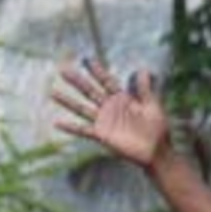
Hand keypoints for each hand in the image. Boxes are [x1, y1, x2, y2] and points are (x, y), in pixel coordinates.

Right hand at [51, 59, 170, 167]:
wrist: (157, 152)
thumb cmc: (157, 129)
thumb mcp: (152, 106)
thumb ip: (145, 89)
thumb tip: (144, 69)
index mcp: (122, 99)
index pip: (106, 82)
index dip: (98, 71)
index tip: (87, 59)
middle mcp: (110, 108)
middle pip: (90, 91)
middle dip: (77, 81)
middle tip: (63, 69)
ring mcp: (104, 121)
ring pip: (82, 108)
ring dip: (68, 101)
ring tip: (53, 92)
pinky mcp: (102, 135)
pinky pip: (83, 130)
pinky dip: (71, 127)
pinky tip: (57, 123)